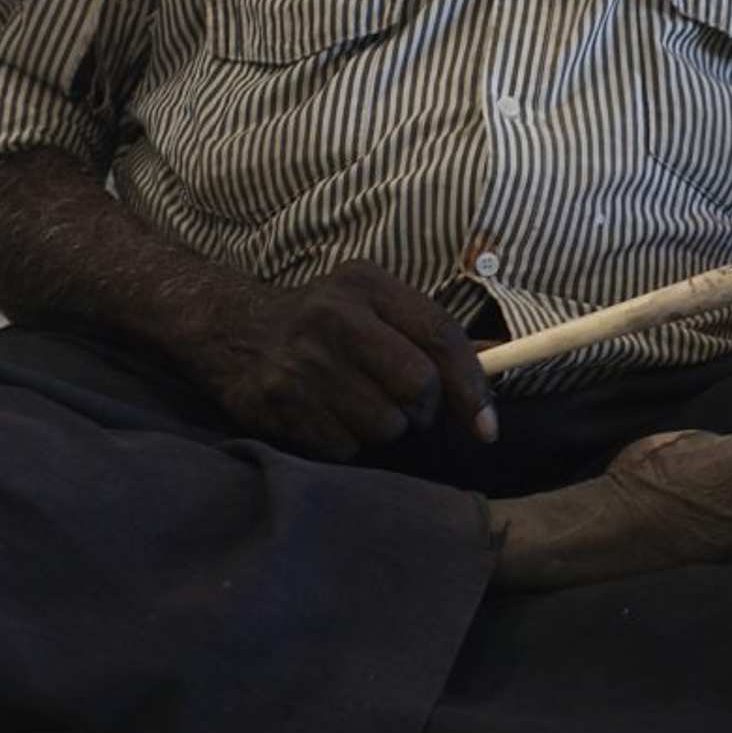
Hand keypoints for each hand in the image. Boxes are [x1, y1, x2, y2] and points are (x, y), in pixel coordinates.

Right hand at [180, 263, 493, 458]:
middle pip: (416, 387)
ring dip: (381, 429)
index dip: (471, 387)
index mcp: (366, 284)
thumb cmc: (322, 320)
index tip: (486, 428)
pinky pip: (344, 448)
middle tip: (403, 406)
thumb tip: (502, 358)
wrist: (230, 327)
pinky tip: (325, 417)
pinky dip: (345, 444)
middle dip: (420, 410)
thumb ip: (431, 333)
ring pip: (383, 426)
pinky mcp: (277, 401)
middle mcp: (333, 317)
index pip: (440, 335)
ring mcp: (302, 361)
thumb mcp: (373, 304)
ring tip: (354, 405)